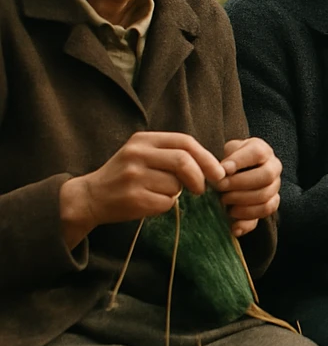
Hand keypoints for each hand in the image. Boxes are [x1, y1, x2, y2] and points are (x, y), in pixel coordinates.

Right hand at [59, 132, 224, 247]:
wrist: (90, 197)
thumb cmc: (126, 176)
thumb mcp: (143, 155)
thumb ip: (171, 154)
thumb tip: (213, 166)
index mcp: (142, 140)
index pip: (184, 142)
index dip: (206, 157)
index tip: (219, 173)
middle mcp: (136, 154)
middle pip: (183, 161)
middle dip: (200, 177)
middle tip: (202, 189)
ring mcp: (133, 176)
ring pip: (175, 185)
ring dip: (176, 193)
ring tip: (158, 192)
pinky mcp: (132, 197)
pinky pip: (166, 202)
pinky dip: (165, 205)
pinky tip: (150, 202)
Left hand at [216, 138, 281, 236]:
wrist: (233, 175)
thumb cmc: (228, 162)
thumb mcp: (225, 154)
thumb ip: (225, 159)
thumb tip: (224, 172)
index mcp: (262, 151)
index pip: (258, 153)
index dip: (240, 161)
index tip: (222, 169)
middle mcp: (274, 168)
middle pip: (266, 176)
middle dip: (240, 183)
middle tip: (220, 188)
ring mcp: (274, 187)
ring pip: (266, 197)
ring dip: (242, 202)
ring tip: (224, 201)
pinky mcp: (271, 205)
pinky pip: (264, 214)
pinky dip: (247, 221)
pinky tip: (232, 224)